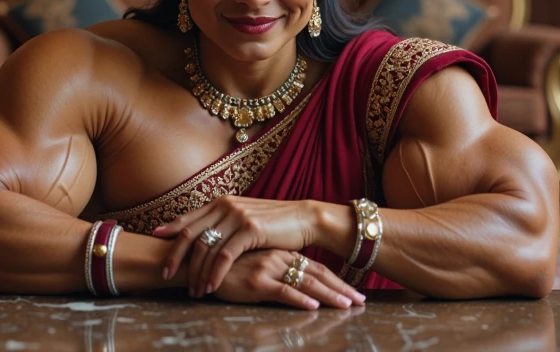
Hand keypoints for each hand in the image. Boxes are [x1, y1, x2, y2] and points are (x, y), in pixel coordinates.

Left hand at [152, 195, 314, 295]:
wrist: (303, 218)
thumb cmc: (274, 223)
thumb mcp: (244, 219)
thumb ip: (224, 224)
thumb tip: (205, 237)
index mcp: (221, 202)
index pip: (189, 218)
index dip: (171, 230)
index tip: (155, 241)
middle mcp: (225, 205)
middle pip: (190, 233)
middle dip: (175, 256)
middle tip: (166, 275)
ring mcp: (237, 216)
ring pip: (206, 248)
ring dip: (197, 272)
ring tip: (193, 290)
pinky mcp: (250, 229)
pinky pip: (225, 255)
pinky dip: (215, 273)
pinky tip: (211, 286)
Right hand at [212, 249, 365, 310]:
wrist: (197, 260)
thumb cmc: (225, 264)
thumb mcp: (254, 262)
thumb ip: (272, 267)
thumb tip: (292, 279)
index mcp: (280, 253)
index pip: (315, 267)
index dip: (336, 280)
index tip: (354, 292)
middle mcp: (278, 257)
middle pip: (317, 274)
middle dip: (341, 289)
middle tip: (362, 302)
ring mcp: (268, 268)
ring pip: (306, 283)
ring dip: (329, 296)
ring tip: (348, 306)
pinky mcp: (256, 281)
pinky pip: (283, 291)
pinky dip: (300, 300)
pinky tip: (315, 307)